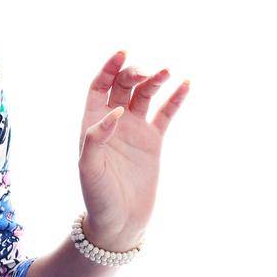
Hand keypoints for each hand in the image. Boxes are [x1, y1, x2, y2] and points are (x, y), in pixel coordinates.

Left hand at [78, 51, 189, 253]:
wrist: (119, 222)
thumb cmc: (98, 198)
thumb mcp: (90, 169)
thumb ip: (96, 138)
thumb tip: (115, 112)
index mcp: (93, 125)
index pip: (99, 87)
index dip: (108, 69)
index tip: (122, 54)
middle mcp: (113, 124)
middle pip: (123, 87)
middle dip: (134, 75)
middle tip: (146, 74)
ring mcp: (134, 131)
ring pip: (145, 96)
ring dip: (154, 81)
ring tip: (166, 72)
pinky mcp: (153, 142)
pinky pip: (165, 114)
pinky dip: (175, 99)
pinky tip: (186, 84)